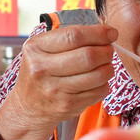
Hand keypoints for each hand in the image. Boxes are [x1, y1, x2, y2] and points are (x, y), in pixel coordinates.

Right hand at [0, 24, 116, 139]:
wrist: (28, 106)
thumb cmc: (41, 71)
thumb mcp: (42, 48)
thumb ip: (69, 37)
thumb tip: (106, 33)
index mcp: (36, 48)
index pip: (74, 36)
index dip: (98, 33)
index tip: (111, 33)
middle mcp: (42, 69)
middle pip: (88, 56)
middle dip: (106, 51)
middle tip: (109, 51)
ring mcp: (54, 90)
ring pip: (97, 75)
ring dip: (109, 68)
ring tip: (106, 65)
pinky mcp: (67, 106)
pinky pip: (98, 92)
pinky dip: (104, 84)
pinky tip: (98, 81)